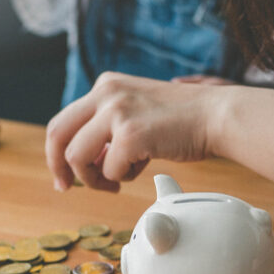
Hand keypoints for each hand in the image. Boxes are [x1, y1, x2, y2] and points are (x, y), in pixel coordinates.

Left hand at [45, 72, 224, 191]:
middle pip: (56, 135)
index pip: (63, 121)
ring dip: (93, 178)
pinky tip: (142, 168)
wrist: (217, 116)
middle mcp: (106, 93)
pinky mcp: (130, 134)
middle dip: (59, 167)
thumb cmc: (183, 120)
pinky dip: (123, 178)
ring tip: (115, 182)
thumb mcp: (137, 111)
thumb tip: (87, 160)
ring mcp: (116, 112)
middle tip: (68, 187)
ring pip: (77, 156)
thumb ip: (109, 127)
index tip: (65, 175)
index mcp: (106, 86)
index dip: (57, 152)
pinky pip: (110, 170)